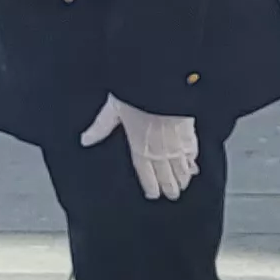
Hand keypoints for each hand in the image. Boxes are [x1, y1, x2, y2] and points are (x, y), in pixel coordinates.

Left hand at [81, 98, 200, 202]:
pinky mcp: (190, 133)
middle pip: (166, 176)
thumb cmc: (138, 94)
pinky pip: (193, 153)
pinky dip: (193, 162)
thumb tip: (85, 139)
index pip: (146, 174)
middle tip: (172, 195)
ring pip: (181, 168)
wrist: (164, 83)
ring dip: (182, 179)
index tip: (154, 194)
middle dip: (169, 187)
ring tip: (183, 187)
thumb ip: (101, 127)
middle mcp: (159, 150)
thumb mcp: (113, 109)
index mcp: (140, 147)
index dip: (151, 187)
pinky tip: (194, 168)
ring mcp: (176, 143)